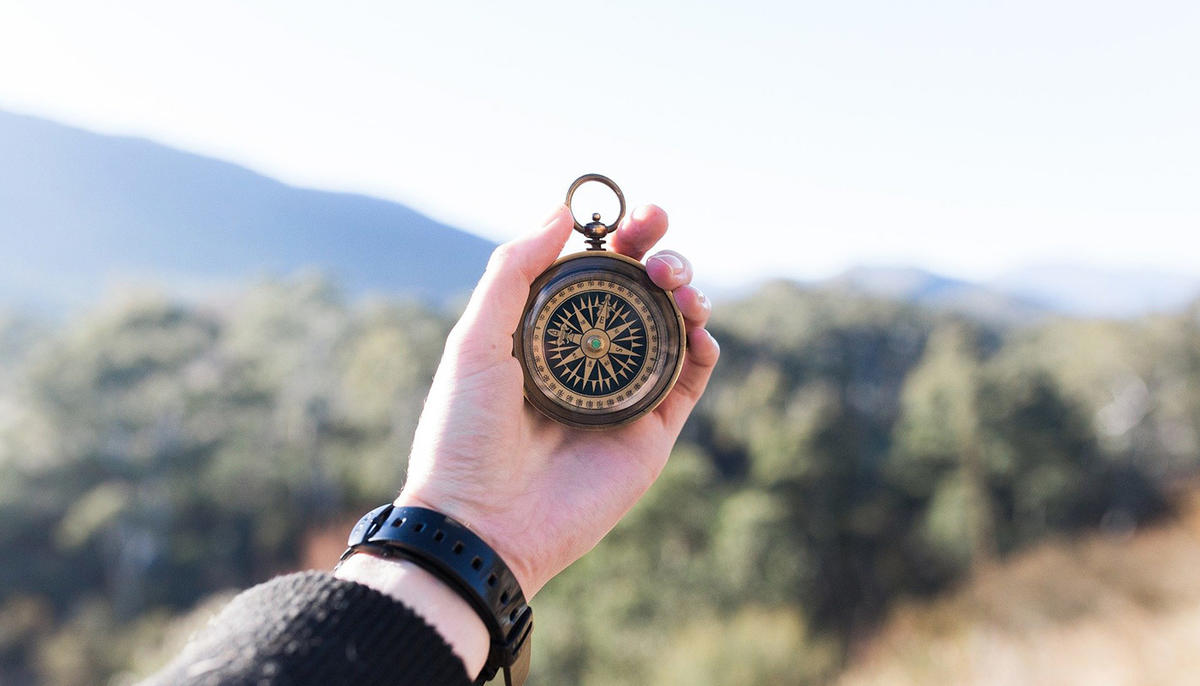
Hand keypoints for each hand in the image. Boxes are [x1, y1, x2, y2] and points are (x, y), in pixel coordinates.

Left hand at [395, 203, 718, 597]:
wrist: (481, 523)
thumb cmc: (464, 434)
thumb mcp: (475, 340)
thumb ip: (514, 272)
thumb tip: (560, 210)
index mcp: (545, 333)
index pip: (594, 272)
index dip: (619, 238)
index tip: (634, 214)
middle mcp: (588, 359)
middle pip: (641, 292)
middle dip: (660, 255)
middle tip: (659, 242)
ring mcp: (623, 394)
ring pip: (673, 328)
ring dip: (686, 292)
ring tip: (677, 282)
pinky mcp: (651, 432)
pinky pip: (690, 379)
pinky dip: (703, 345)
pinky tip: (697, 325)